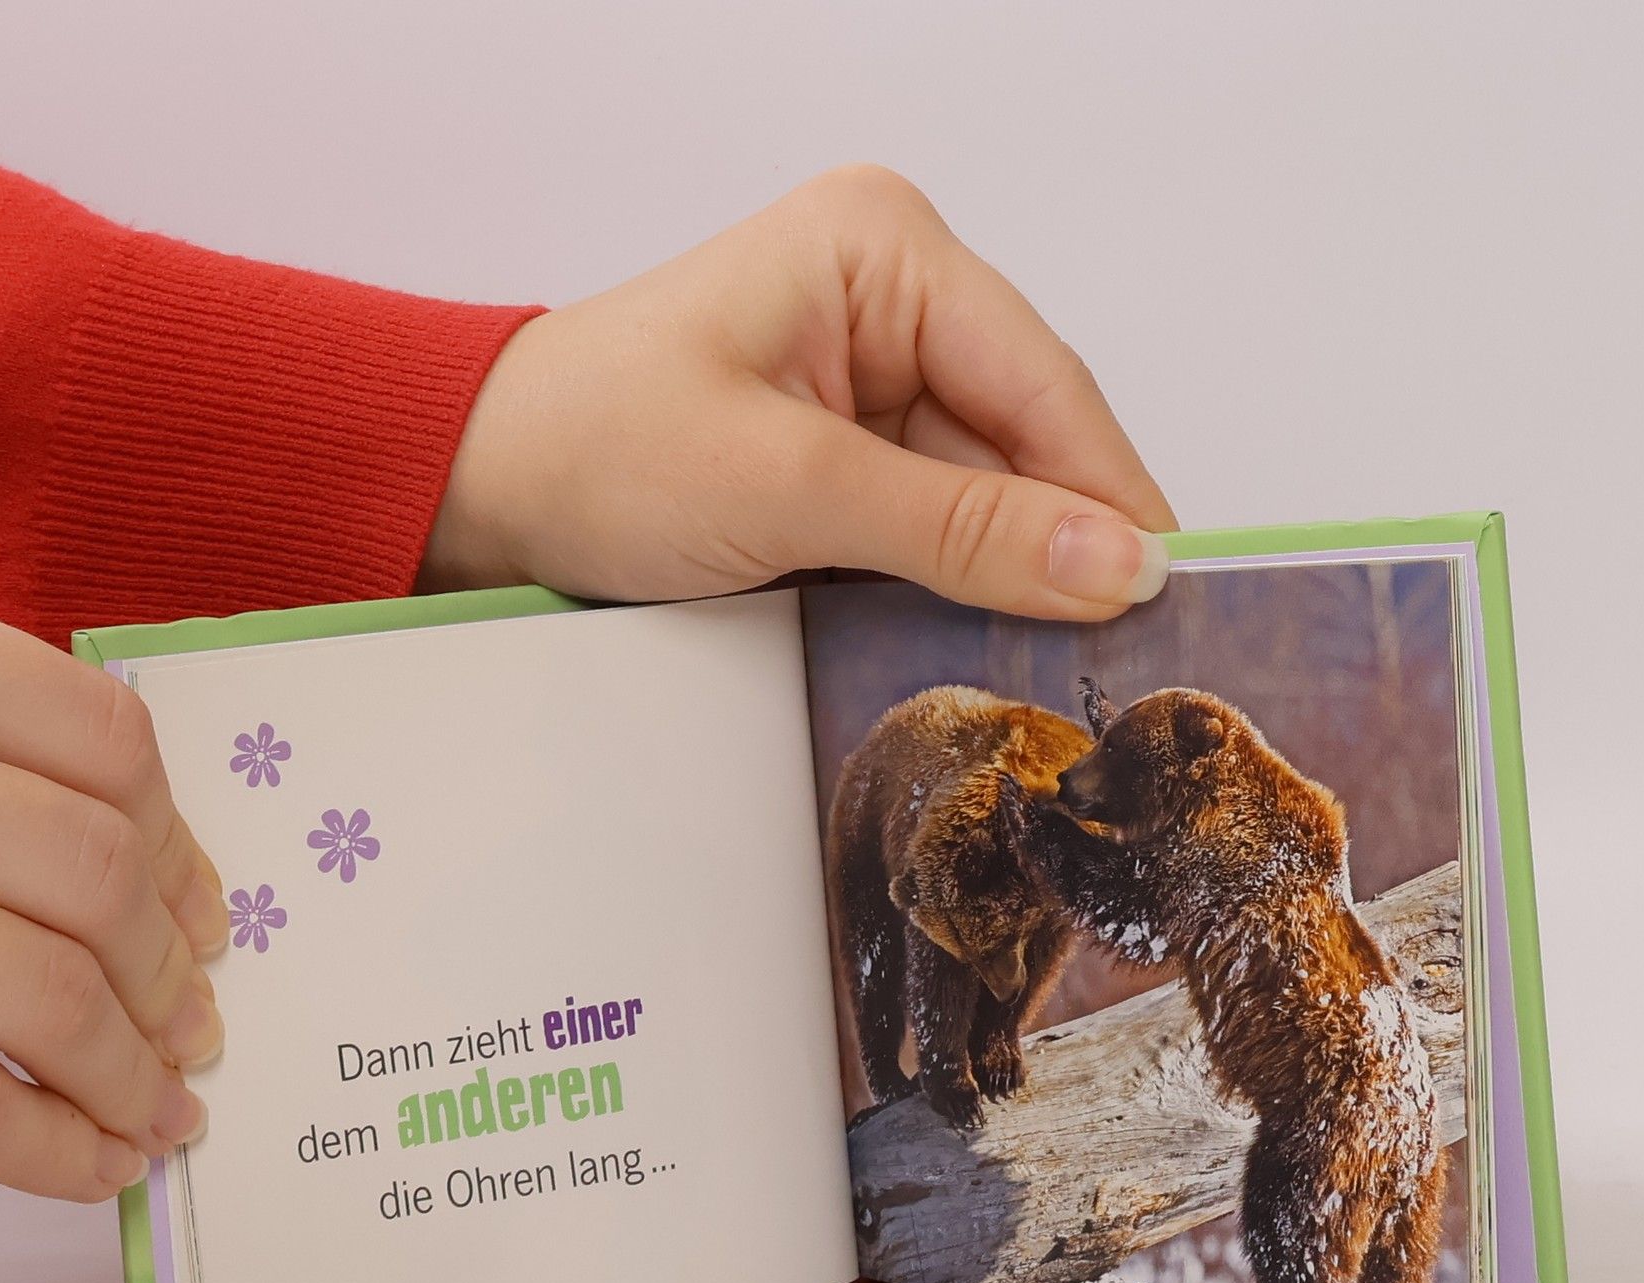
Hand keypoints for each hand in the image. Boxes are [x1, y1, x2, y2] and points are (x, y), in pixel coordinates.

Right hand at [0, 587, 228, 1199]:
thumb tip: (172, 899)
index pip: (107, 743)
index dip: (182, 851)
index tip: (206, 923)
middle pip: (91, 877)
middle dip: (168, 981)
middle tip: (198, 1039)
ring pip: (42, 988)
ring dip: (128, 1073)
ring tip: (158, 1116)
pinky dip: (43, 1146)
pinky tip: (89, 1167)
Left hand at [424, 166, 1175, 619]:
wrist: (481, 492)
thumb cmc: (596, 449)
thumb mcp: (790, 488)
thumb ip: (960, 525)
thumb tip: (1118, 565)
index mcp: (886, 250)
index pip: (1041, 382)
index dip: (1107, 495)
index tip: (1162, 601)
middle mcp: (895, 299)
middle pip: (1028, 438)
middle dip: (1060, 545)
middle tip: (1113, 660)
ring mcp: (873, 379)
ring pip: (989, 491)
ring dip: (1006, 577)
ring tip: (1051, 670)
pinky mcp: (849, 452)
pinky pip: (937, 522)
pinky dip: (952, 584)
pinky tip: (976, 646)